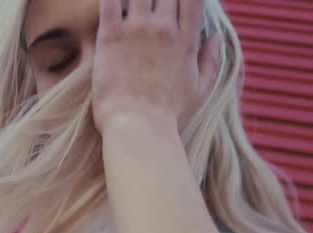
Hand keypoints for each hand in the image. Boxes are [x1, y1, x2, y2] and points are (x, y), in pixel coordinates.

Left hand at [92, 0, 222, 136]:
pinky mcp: (110, 36)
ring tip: (133, 6)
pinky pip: (110, 1)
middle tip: (151, 8)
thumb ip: (211, 59)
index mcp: (186, 39)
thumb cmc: (168, 114)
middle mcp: (164, 28)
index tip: (178, 2)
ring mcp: (137, 30)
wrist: (136, 126)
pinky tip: (113, 0)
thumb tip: (216, 35)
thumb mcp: (200, 89)